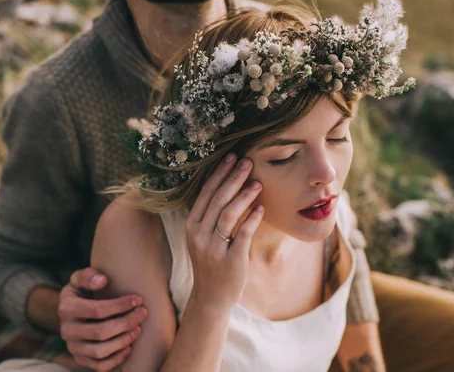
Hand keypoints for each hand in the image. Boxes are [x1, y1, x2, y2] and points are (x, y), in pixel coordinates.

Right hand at [59, 267, 147, 370]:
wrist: (74, 308)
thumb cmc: (83, 290)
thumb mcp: (81, 278)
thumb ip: (89, 275)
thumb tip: (102, 280)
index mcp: (66, 308)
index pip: (97, 310)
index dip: (120, 306)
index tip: (139, 300)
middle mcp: (66, 330)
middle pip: (100, 332)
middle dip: (126, 323)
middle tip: (143, 314)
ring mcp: (73, 347)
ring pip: (100, 351)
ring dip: (123, 341)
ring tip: (138, 330)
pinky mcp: (80, 358)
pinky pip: (99, 366)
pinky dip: (116, 359)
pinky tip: (129, 347)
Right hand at [185, 154, 263, 313]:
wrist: (211, 296)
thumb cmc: (211, 262)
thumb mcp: (203, 237)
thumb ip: (211, 215)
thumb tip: (228, 185)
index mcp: (191, 225)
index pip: (206, 193)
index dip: (219, 173)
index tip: (231, 157)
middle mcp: (199, 234)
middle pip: (218, 199)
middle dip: (233, 178)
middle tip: (247, 161)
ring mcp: (214, 248)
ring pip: (229, 214)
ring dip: (244, 196)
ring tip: (258, 182)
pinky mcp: (231, 260)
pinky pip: (243, 234)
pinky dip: (252, 219)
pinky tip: (261, 208)